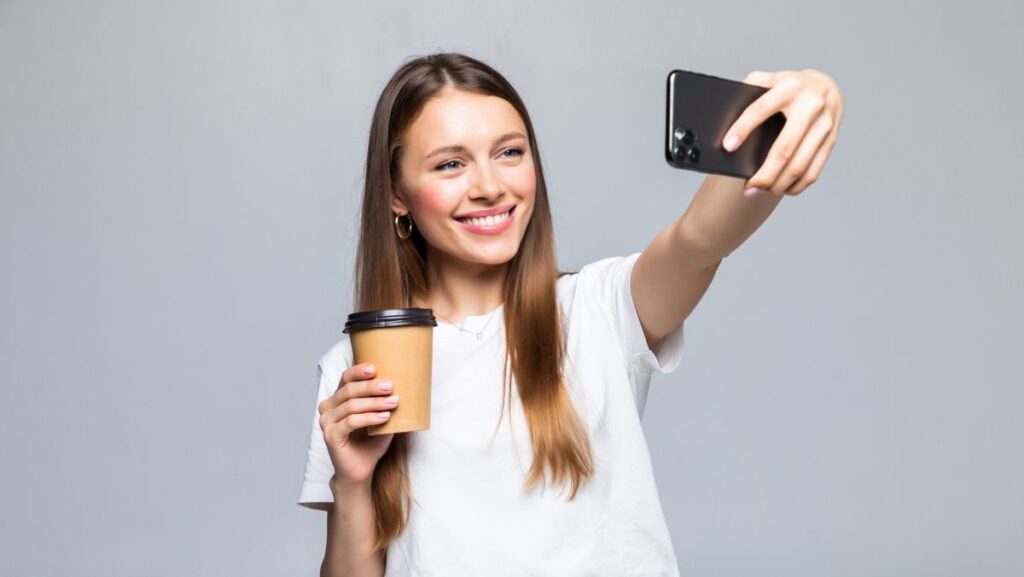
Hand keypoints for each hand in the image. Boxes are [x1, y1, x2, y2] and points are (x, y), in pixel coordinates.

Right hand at [318, 363, 398, 488]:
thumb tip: (407, 385)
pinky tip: (384, 417)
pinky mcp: (330, 436)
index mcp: (337, 400)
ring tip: (393, 402)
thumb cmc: (370, 443)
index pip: (345, 379)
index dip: (358, 371)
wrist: (360, 471)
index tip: (375, 368)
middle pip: (349, 390)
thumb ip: (385, 402)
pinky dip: (369, 418)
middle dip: (371, 387)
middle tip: (390, 386)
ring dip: (374, 402)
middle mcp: (328, 408)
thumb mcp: (381, 418)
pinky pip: (351, 422)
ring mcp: (326, 422)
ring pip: (351, 405)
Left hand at [723, 69, 844, 196]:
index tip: (728, 147)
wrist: (826, 85)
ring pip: (800, 165)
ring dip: (779, 184)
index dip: (743, 129)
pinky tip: (782, 189)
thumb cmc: (790, 86)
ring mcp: (824, 124)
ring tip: (761, 191)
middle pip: (784, 149)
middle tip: (748, 188)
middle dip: (764, 174)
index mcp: (789, 87)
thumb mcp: (771, 78)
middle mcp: (810, 105)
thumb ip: (750, 87)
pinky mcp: (832, 140)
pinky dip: (796, 186)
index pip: (760, 109)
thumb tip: (725, 114)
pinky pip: (814, 171)